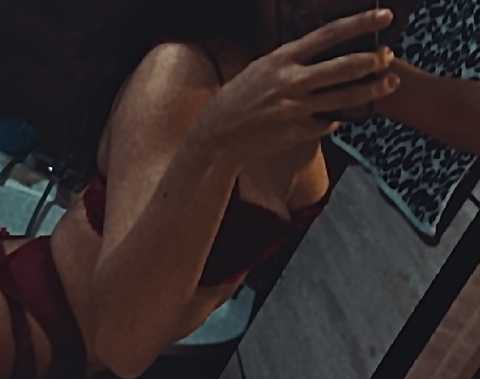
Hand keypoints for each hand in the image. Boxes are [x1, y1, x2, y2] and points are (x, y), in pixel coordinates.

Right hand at [198, 8, 399, 174]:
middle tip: (389, 56)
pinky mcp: (297, 132)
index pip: (329, 34)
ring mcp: (296, 108)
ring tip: (389, 84)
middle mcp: (291, 81)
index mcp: (281, 59)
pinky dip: (335, 119)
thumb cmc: (236, 99)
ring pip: (344, 98)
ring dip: (371, 90)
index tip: (382, 15)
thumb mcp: (260, 69)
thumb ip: (289, 62)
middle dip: (373, 60)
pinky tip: (340, 117)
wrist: (217, 134)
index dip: (360, 24)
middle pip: (344, 67)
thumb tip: (317, 57)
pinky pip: (326, 124)